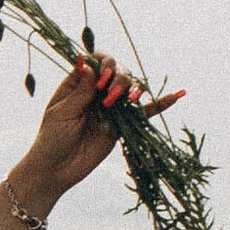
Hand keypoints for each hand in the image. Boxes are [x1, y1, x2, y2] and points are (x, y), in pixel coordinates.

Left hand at [16, 54, 185, 201]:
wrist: (56, 169)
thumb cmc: (51, 139)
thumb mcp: (61, 113)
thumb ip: (79, 92)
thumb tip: (90, 65)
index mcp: (79, 82)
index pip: (98, 61)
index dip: (105, 63)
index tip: (102, 78)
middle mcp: (98, 90)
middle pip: (118, 71)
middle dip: (119, 79)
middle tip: (110, 97)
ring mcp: (111, 106)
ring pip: (131, 88)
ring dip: (133, 89)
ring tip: (128, 100)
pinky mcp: (122, 124)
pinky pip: (144, 112)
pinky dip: (160, 104)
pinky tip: (178, 95)